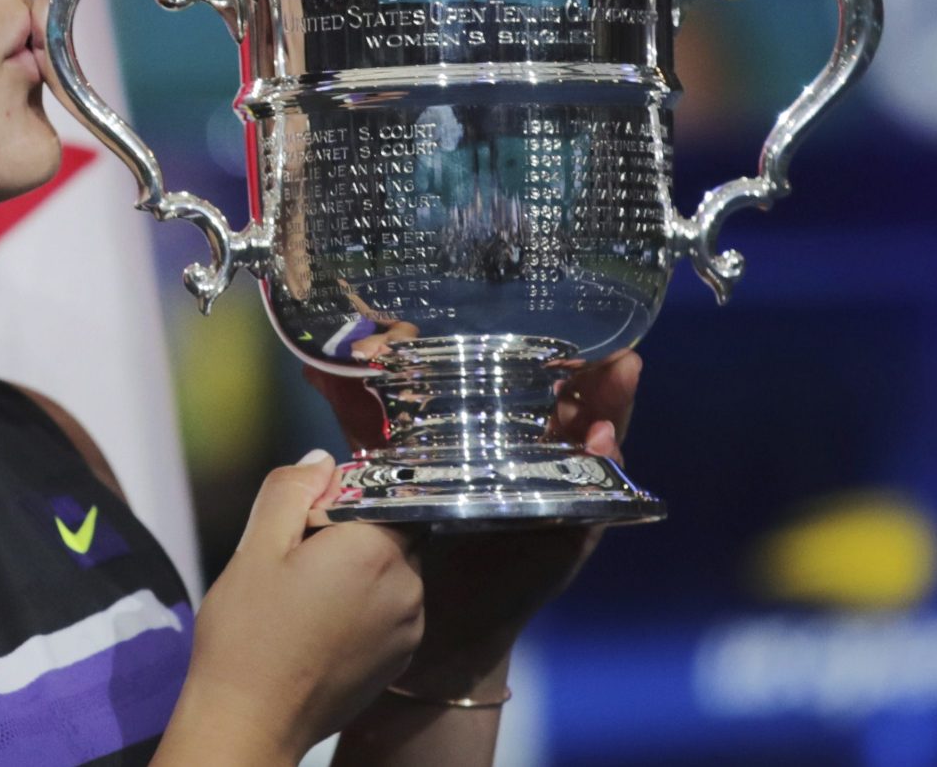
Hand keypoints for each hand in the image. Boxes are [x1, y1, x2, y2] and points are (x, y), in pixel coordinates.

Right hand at [169, 452, 425, 762]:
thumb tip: (322, 460)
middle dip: (349, 534)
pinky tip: (317, 627)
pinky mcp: (400, 660)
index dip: (341, 497)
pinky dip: (361, 608)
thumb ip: (291, 490)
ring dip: (357, 572)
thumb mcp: (257, 548)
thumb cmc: (247, 636)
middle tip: (296, 561)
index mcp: (375, 549)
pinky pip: (389, 611)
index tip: (303, 518)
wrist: (251, 722)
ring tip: (303, 600)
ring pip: (390, 572)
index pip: (382, 492)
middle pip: (389, 531)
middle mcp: (407, 585)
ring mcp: (408, 627)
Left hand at [303, 348, 642, 698]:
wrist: (427, 615)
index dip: (542, 353)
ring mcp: (558, 496)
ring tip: (620, 373)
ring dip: (611, 408)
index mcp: (500, 440)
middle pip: (575, 406)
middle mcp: (536, 462)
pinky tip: (602, 441)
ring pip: (597, 444)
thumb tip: (316, 362)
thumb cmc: (412, 536)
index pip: (532, 384)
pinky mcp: (570, 534)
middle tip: (609, 339)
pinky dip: (605, 469)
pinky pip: (598, 500)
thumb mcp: (387, 463)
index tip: (546, 321)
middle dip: (594, 372)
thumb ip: (361, 418)